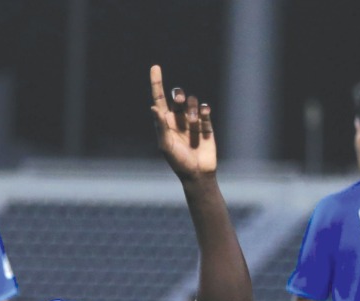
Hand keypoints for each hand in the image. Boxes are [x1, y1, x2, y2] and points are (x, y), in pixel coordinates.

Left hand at [149, 65, 215, 179]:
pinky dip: (204, 109)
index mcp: (164, 123)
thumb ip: (160, 126)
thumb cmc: (178, 162)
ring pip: (192, 101)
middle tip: (179, 100)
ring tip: (193, 122)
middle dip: (178, 94)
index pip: (159, 99)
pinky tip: (202, 116)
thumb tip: (153, 107)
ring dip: (192, 108)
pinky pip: (205, 109)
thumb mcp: (166, 145)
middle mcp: (177, 119)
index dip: (157, 83)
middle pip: (177, 96)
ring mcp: (192, 121)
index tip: (155, 67)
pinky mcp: (206, 124)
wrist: (198, 173)